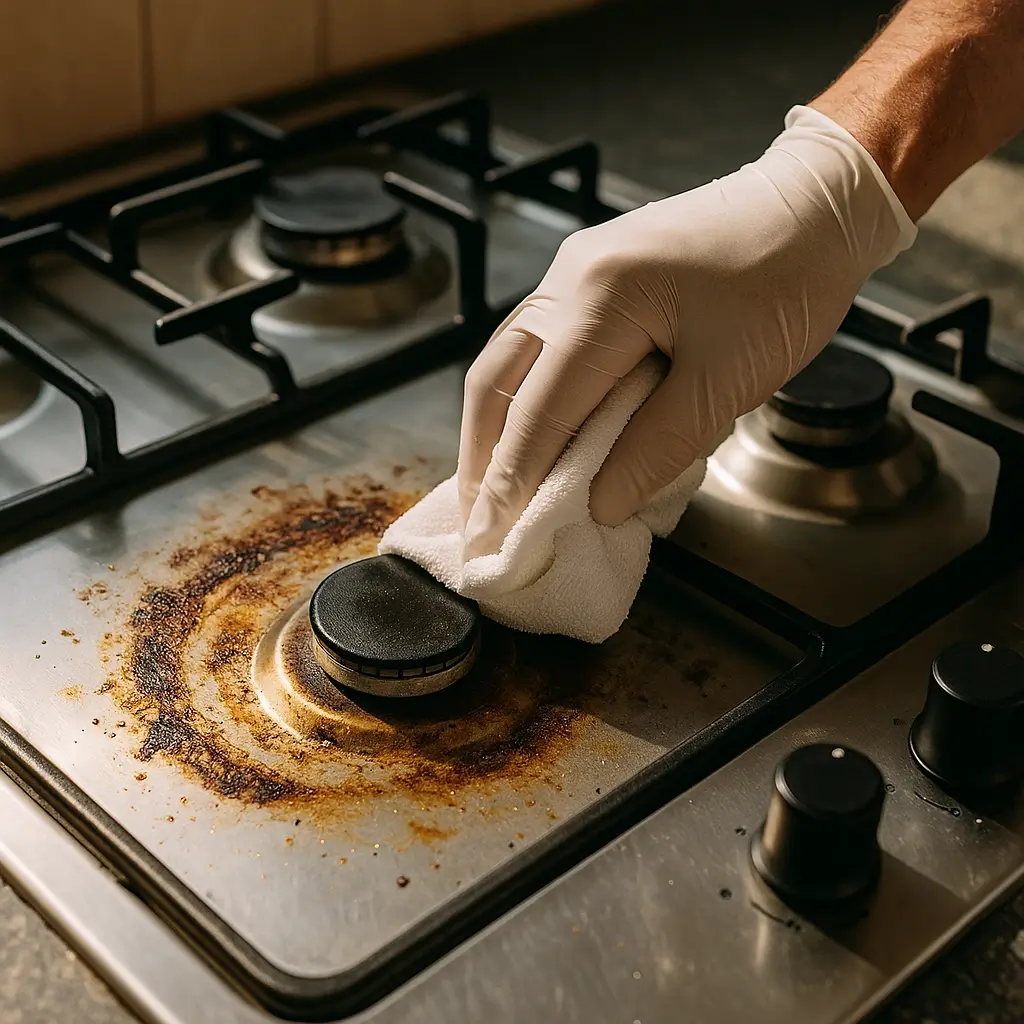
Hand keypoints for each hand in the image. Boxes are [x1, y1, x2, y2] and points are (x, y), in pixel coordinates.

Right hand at [457, 105, 915, 558]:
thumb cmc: (787, 281)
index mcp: (602, 297)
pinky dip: (524, 399)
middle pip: (498, 381)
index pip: (541, 409)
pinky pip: (537, 345)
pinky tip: (527, 434)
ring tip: (491, 488)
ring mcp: (572, 272)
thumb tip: (599, 504)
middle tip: (477, 521)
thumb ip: (656, 446)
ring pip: (507, 361)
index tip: (498, 534)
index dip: (515, 479)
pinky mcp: (588, 278)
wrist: (815, 204)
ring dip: (494, 428)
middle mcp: (568, 278)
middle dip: (483, 457)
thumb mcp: (728, 378)